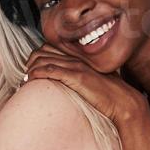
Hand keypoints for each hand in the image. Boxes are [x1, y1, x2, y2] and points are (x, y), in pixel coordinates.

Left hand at [25, 44, 149, 125]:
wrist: (124, 102)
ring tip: (25, 81)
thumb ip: (79, 78)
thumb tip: (66, 84)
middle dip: (30, 63)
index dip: (36, 57)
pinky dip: (37, 74)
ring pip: (43, 60)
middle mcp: (76, 59)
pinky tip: (31, 81)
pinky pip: (50, 70)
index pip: (49, 48)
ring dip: (30, 70)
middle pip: (42, 51)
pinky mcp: (77, 77)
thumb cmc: (110, 95)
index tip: (31, 70)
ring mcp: (76, 67)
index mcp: (79, 58)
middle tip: (25, 76)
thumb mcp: (92, 81)